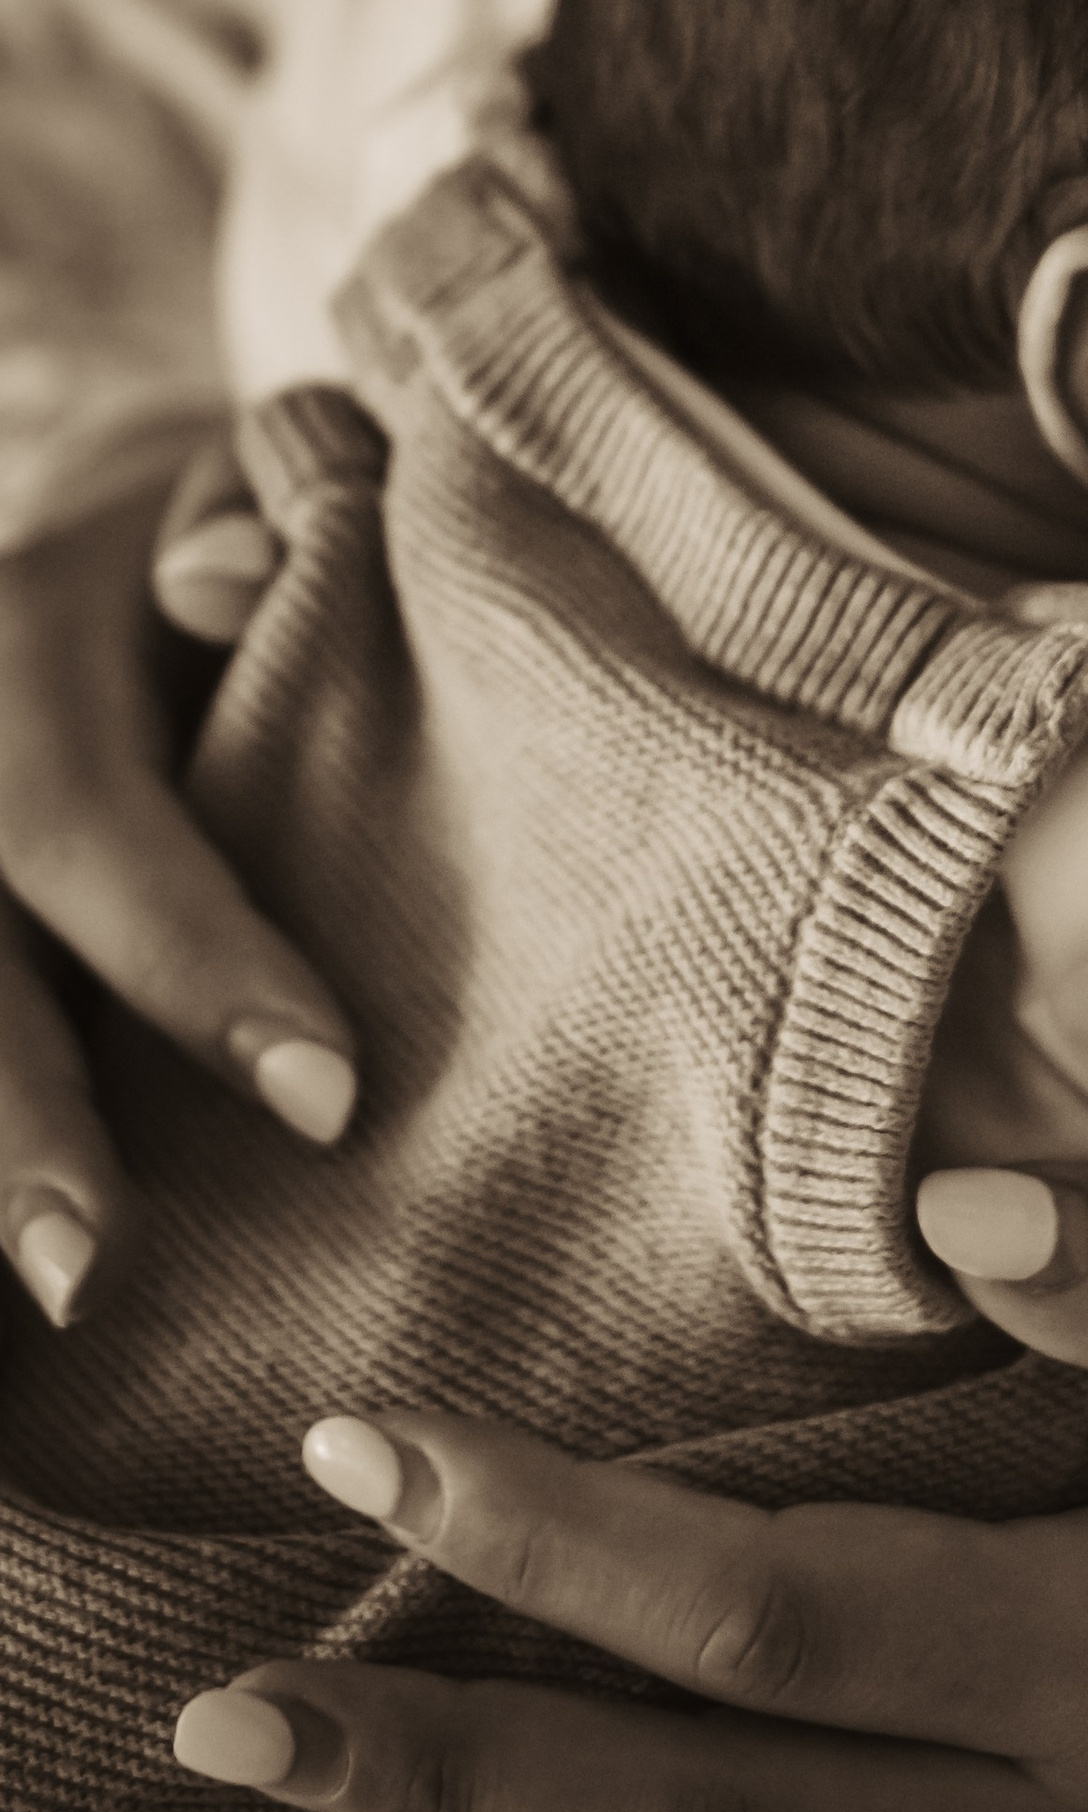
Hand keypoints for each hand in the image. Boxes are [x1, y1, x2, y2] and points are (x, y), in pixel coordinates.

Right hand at [0, 463, 352, 1328]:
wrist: (67, 494)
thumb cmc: (211, 523)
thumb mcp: (238, 478)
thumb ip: (256, 519)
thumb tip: (227, 581)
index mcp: (14, 646)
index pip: (83, 823)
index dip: (193, 960)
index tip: (330, 1098)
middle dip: (15, 1125)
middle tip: (98, 1274)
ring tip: (34, 1324)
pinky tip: (3, 1334)